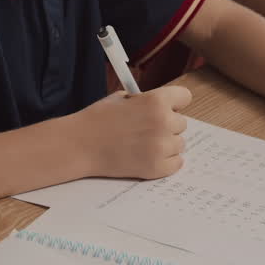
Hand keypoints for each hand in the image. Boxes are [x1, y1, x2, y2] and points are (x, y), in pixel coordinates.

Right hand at [71, 85, 190, 179]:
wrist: (80, 144)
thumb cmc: (97, 120)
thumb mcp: (121, 98)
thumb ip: (145, 101)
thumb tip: (163, 106)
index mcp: (155, 100)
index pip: (185, 97)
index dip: (174, 102)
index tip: (167, 107)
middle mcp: (163, 122)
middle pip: (182, 123)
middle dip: (167, 125)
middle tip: (145, 129)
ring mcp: (161, 146)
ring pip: (179, 144)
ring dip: (165, 144)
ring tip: (142, 144)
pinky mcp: (157, 167)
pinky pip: (176, 163)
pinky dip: (164, 162)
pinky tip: (146, 156)